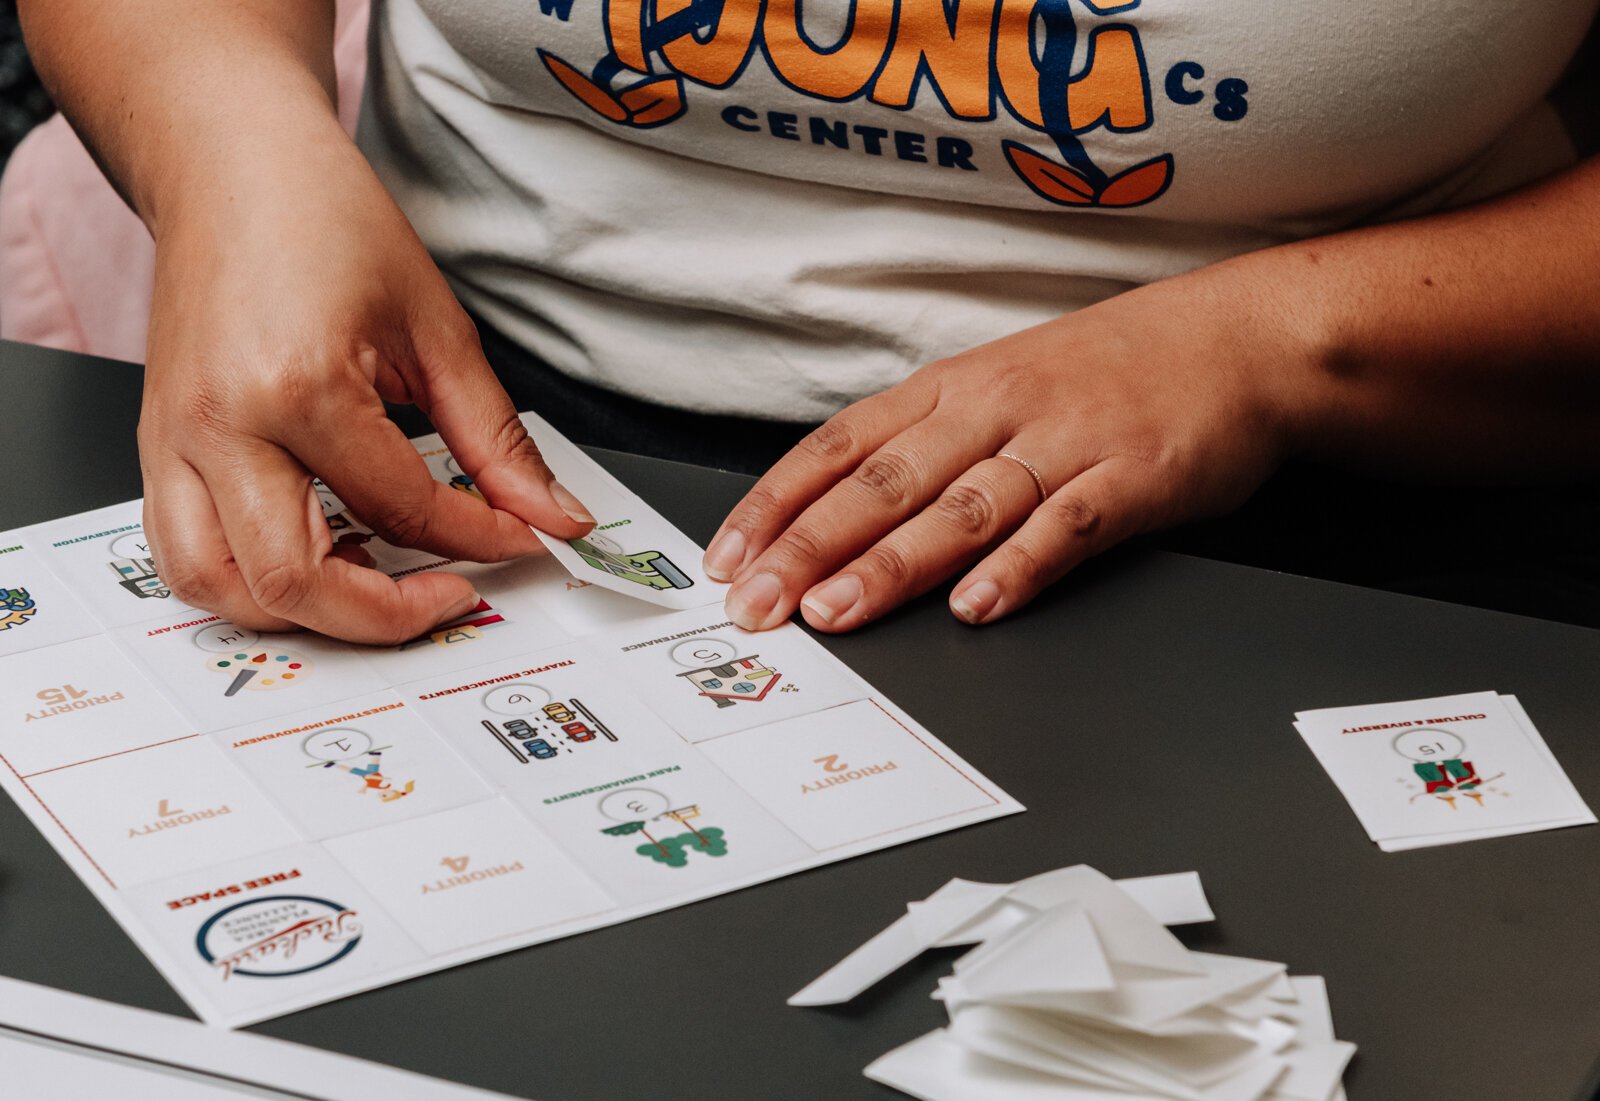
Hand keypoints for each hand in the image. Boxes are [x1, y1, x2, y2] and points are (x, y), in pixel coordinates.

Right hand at [139, 132, 593, 643]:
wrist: (230, 165)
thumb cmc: (322, 220)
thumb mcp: (436, 328)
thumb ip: (496, 440)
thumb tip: (551, 514)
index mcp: (298, 388)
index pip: (402, 510)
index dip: (479, 540)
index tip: (522, 539)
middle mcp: (220, 427)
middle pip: (296, 582)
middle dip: (389, 614)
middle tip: (453, 595)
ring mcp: (172, 443)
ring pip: (220, 589)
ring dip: (305, 614)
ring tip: (377, 582)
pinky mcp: (155, 448)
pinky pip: (182, 555)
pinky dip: (247, 583)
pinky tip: (316, 555)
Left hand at [704, 269, 1311, 630]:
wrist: (1238, 340)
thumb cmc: (1107, 373)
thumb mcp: (1000, 385)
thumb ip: (926, 444)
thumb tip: (835, 513)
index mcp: (951, 389)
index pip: (839, 445)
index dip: (777, 504)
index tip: (727, 557)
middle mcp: (995, 410)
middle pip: (884, 482)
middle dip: (810, 546)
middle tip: (756, 604)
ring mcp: (1063, 440)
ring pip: (961, 506)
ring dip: (893, 563)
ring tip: (838, 611)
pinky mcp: (1132, 476)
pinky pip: (1067, 524)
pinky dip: (1020, 566)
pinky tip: (977, 605)